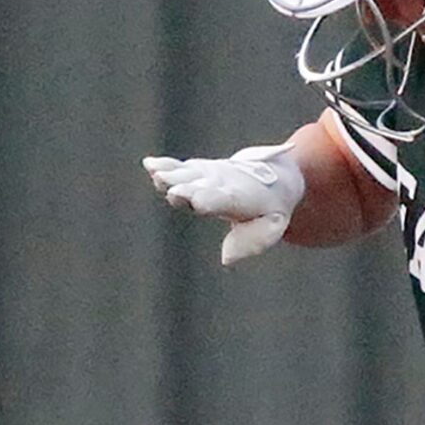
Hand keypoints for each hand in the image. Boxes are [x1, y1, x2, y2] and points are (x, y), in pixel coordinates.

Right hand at [144, 143, 305, 265]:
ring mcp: (208, 174)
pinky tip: (149, 165)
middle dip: (186, 189)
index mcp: (239, 198)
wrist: (275, 176)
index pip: (221, 200)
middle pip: (198, 186)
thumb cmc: (269, 210)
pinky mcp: (197, 170)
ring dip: (171, 175)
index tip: (196, 202)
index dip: (209, 200)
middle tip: (173, 192)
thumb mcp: (271, 228)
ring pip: (186, 174)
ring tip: (157, 176)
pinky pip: (178, 166)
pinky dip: (164, 165)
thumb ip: (251, 242)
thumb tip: (227, 259)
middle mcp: (220, 183)